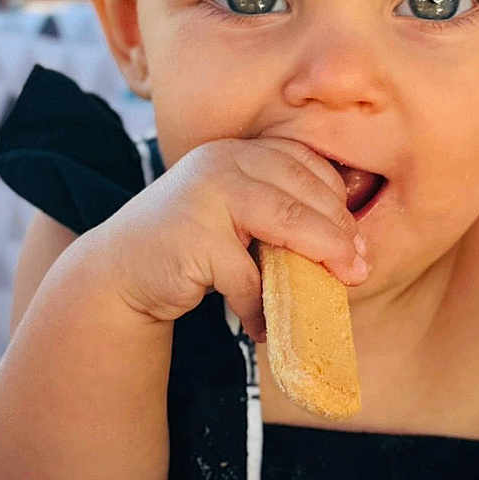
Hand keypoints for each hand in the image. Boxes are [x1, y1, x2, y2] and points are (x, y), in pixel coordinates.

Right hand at [90, 135, 367, 339]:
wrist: (120, 273)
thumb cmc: (190, 248)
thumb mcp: (237, 218)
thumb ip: (281, 215)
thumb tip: (352, 249)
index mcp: (239, 151)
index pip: (306, 165)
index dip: (338, 203)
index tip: (356, 242)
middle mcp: (222, 162)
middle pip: (304, 193)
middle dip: (339, 235)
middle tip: (358, 271)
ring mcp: (205, 195)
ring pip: (286, 221)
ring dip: (317, 260)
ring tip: (335, 290)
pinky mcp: (194, 236)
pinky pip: (248, 275)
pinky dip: (261, 306)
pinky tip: (263, 328)